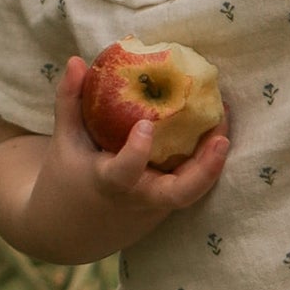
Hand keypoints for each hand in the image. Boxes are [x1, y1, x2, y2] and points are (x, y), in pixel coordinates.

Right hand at [0, 57, 230, 265]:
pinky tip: (217, 125)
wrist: (74, 228)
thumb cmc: (70, 177)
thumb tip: (77, 61)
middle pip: (180, 195)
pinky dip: (208, 160)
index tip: (145, 125)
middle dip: (205, 171)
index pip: (125, 173)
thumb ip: (69, 102)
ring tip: (225, 121)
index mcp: (109, 184)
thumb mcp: (65, 142)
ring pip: (195, 191)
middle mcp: (140, 198)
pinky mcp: (170, 204)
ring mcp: (159, 206)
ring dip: (215, 162)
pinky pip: (194, 183)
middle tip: (222, 138)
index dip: (136, 153)